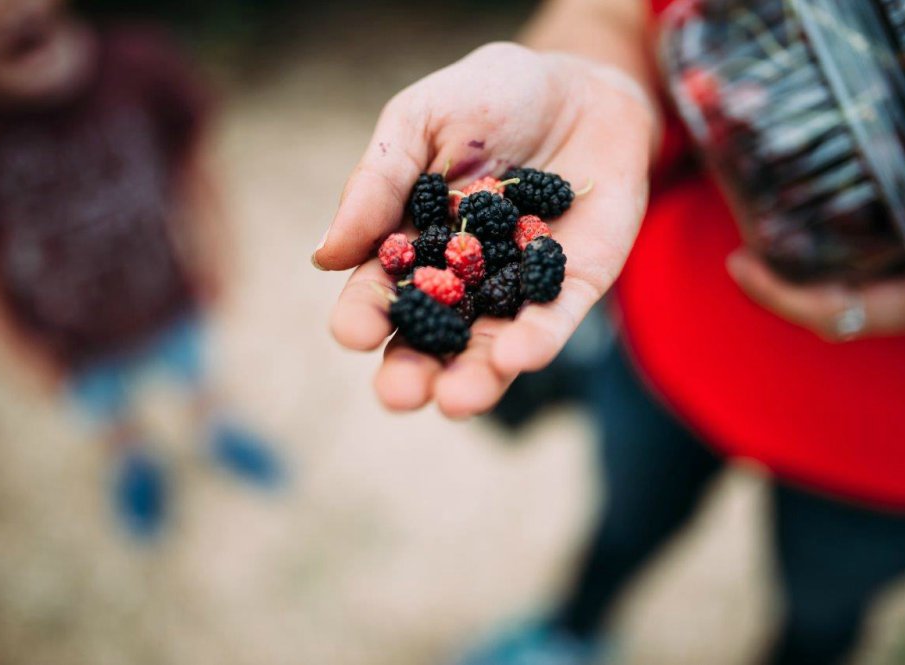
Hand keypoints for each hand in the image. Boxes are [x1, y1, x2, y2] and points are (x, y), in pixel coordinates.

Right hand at [313, 42, 655, 416]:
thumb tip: (324, 256)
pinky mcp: (575, 284)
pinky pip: (556, 319)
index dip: (366, 314)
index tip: (353, 334)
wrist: (581, 83)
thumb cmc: (491, 97)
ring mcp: (520, 287)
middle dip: (415, 370)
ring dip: (475, 377)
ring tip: (457, 400)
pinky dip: (538, 339)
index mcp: (414, 244)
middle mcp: (463, 279)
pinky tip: (519, 356)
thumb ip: (378, 182)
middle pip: (433, 339)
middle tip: (401, 395)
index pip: (382, 290)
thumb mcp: (422, 121)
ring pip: (492, 345)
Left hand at [728, 160, 904, 342]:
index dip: (776, 296)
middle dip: (775, 282)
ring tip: (764, 222)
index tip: (738, 265)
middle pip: (818, 301)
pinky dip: (838, 240)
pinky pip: (864, 262)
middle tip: (739, 251)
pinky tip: (827, 206)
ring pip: (837, 283)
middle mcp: (900, 300)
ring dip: (800, 262)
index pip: (827, 314)